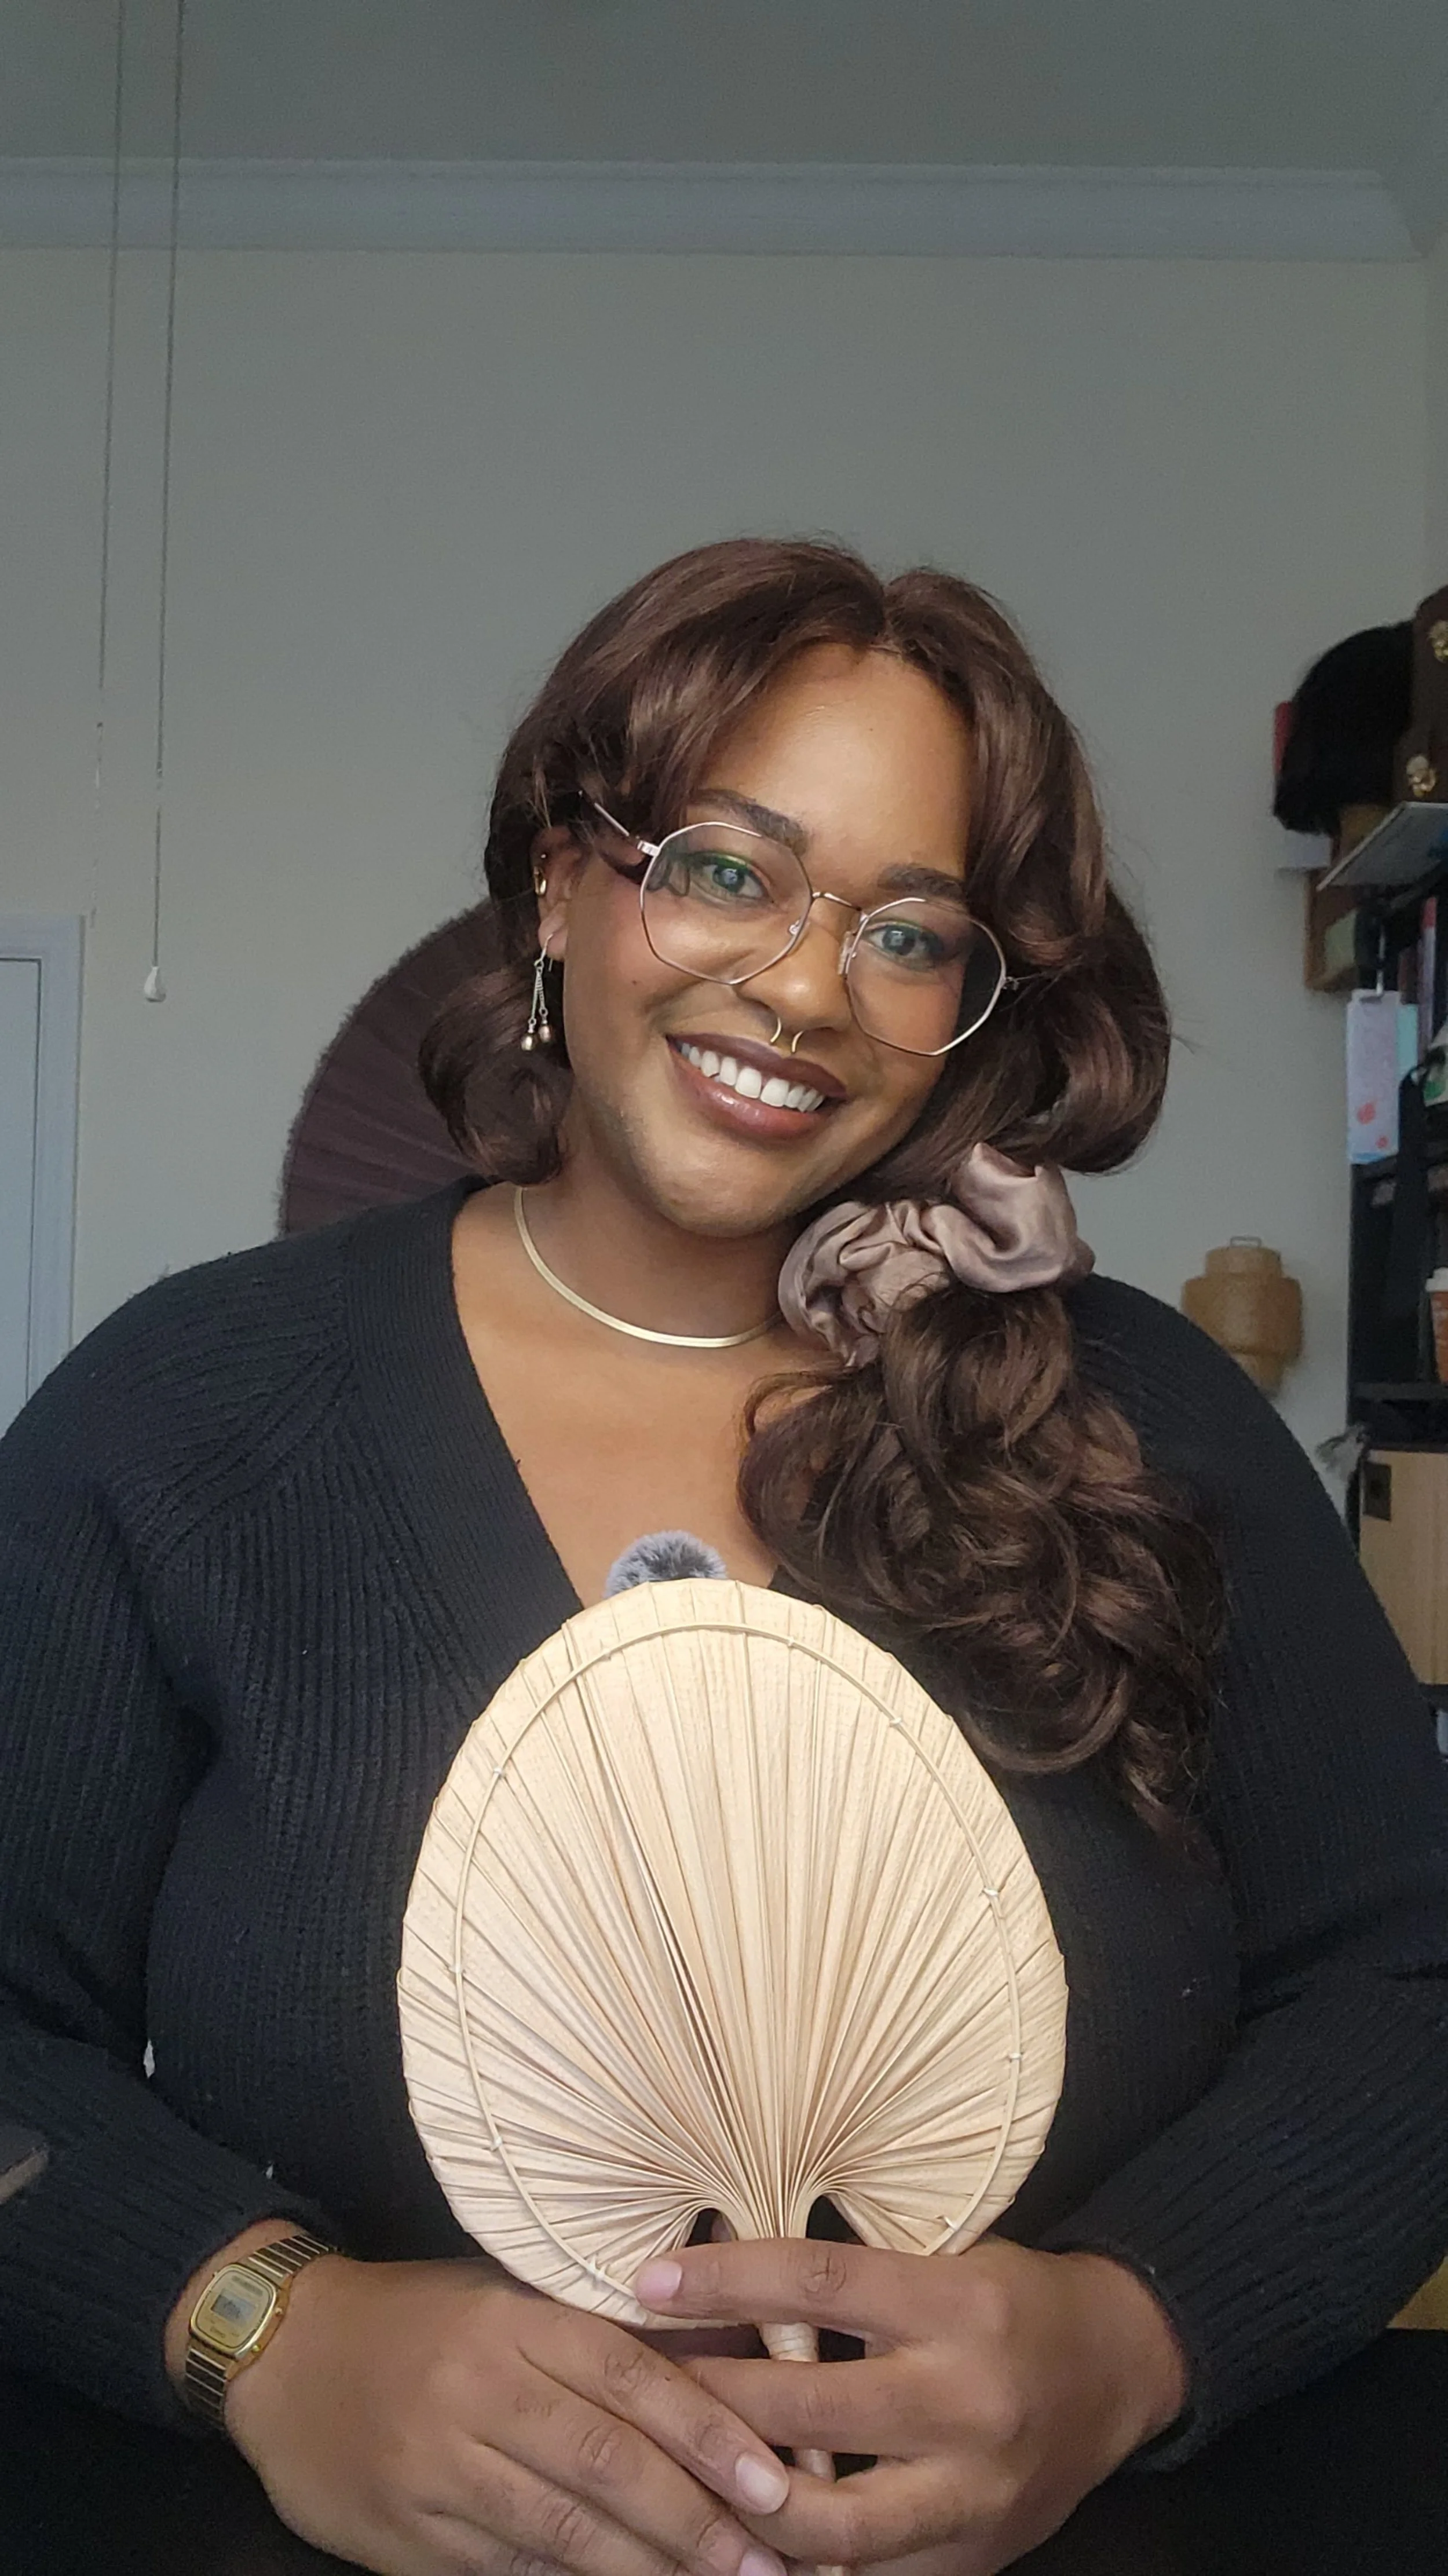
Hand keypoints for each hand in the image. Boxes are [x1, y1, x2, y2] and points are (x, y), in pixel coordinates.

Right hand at [222, 2252, 791, 2575]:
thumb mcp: (507, 2295)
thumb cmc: (420, 2319)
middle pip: (606, 2461)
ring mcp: (441, 2465)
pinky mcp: (409, 2533)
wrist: (285, 2353)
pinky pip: (508, 2566)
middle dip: (695, 2521)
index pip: (630, 2374)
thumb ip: (604, 2331)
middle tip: (767, 2562)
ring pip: (562, 2528)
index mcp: (514, 2319)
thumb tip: (727, 2349)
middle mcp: (481, 2388)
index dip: (706, 2430)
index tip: (772, 2481)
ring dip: (648, 2568)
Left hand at [635, 2235, 1187, 2575]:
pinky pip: (863, 2573)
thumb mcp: (943, 2259)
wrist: (1118, 2372)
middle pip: (804, 2405)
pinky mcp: (971, 2557)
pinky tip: (734, 2538)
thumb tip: (718, 2272)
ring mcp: (971, 2492)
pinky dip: (792, 2560)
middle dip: (704, 2397)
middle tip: (633, 2384)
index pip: (817, 2283)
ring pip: (824, 2520)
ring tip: (670, 2474)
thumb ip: (849, 2281)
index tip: (647, 2280)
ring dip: (733, 2499)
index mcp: (958, 2304)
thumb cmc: (1011, 2301)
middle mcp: (967, 2400)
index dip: (726, 2280)